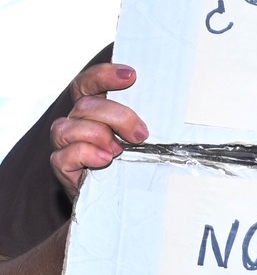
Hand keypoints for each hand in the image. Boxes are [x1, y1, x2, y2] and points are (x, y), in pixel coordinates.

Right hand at [49, 62, 146, 196]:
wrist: (120, 199)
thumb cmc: (135, 161)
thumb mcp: (143, 136)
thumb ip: (147, 119)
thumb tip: (176, 105)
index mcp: (95, 109)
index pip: (88, 83)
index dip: (104, 74)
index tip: (131, 75)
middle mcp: (77, 122)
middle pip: (85, 104)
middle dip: (117, 116)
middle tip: (141, 134)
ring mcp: (66, 144)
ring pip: (67, 126)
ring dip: (99, 135)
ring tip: (119, 150)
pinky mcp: (63, 167)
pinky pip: (63, 155)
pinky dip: (86, 154)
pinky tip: (105, 159)